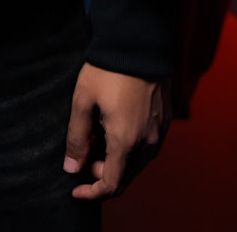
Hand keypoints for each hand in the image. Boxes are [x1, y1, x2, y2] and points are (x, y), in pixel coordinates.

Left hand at [63, 62, 168, 199]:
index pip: (111, 184)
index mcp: (126, 141)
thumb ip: (77, 138)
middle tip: (84, 155)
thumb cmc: (108, 69)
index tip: (75, 190)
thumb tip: (72, 169)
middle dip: (101, 174)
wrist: (139, 42)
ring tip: (97, 138)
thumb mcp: (83, 101)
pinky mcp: (164, 120)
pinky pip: (146, 147)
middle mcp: (147, 143)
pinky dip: (129, 149)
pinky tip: (114, 129)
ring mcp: (158, 132)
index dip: (92, 193)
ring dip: (116, 161)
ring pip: (136, 163)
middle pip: (125, 176)